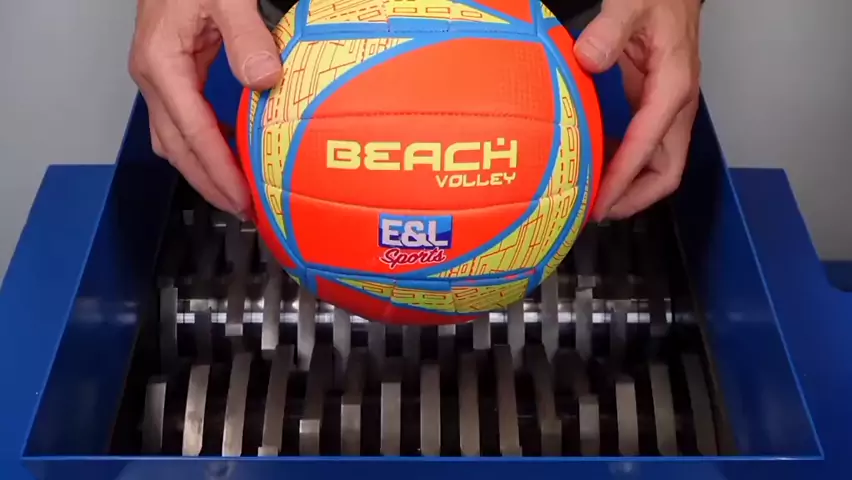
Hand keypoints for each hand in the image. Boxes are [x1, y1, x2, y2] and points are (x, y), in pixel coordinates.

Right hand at [129, 0, 281, 216]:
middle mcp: (153, 75)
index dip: (217, 170)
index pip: (192, 132)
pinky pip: (182, 122)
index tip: (240, 197)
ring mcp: (158, 76)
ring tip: (235, 192)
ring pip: (174, 139)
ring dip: (202, 169)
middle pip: (176, 147)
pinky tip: (227, 151)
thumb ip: (245, 36)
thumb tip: (265, 80)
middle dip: (207, 182)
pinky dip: (202, 145)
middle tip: (241, 209)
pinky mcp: (170, 72)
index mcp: (162, 63)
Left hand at [574, 0, 701, 220]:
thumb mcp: (632, 4)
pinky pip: (644, 148)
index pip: (651, 146)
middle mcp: (676, 105)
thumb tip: (590, 59)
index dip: (625, 179)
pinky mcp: (654, 107)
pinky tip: (596, 170)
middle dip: (634, 198)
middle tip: (596, 213)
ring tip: (593, 202)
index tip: (601, 202)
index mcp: (674, 87)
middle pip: (666, 171)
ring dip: (629, 188)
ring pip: (658, 165)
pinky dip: (624, 166)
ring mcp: (667, 109)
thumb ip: (611, 29)